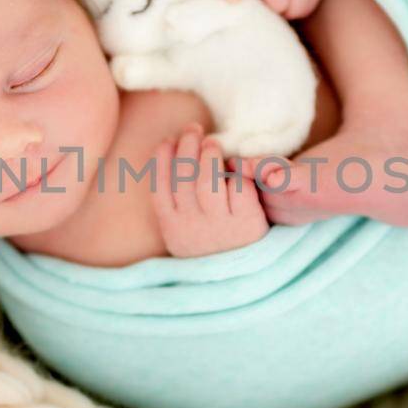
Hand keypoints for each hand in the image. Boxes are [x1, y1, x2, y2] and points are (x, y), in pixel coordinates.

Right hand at [151, 122, 268, 257]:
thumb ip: (175, 204)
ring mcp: (220, 226)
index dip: (162, 158)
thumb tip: (167, 156)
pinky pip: (238, 188)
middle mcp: (192, 227)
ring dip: (208, 155)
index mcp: (172, 228)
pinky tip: (234, 165)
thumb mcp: (184, 233)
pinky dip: (235, 173)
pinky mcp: (247, 224)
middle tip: (193, 129)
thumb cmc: (212, 248)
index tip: (168, 139)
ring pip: (208, 181)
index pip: (159, 186)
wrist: (243, 279)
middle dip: (186, 146)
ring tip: (212, 142)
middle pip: (183, 177)